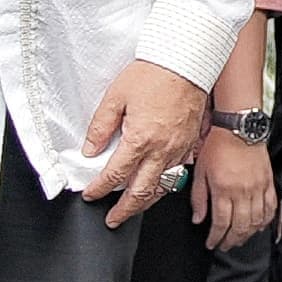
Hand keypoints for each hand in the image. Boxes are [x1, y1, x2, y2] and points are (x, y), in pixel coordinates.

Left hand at [79, 57, 213, 226]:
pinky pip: (178, 173)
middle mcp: (161, 150)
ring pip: (163, 187)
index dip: (99, 189)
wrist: (186, 62)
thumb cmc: (153, 74)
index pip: (115, 175)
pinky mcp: (190, 144)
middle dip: (124, 210)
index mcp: (140, 139)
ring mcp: (178, 149)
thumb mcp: (116, 97)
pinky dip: (166, 184)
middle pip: (141, 192)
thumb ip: (100, 127)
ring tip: (134, 208)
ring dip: (146, 202)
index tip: (91, 194)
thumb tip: (90, 149)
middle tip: (113, 219)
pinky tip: (158, 184)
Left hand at [194, 128, 275, 249]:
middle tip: (225, 246)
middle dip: (231, 241)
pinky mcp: (268, 183)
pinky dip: (265, 221)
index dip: (215, 238)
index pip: (220, 223)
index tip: (211, 243)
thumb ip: (198, 198)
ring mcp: (257, 189)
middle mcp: (242, 192)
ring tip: (239, 239)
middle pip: (239, 227)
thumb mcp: (200, 171)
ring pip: (256, 221)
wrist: (239, 128)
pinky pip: (270, 208)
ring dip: (247, 235)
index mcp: (223, 190)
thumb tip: (198, 218)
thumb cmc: (218, 146)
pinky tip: (258, 226)